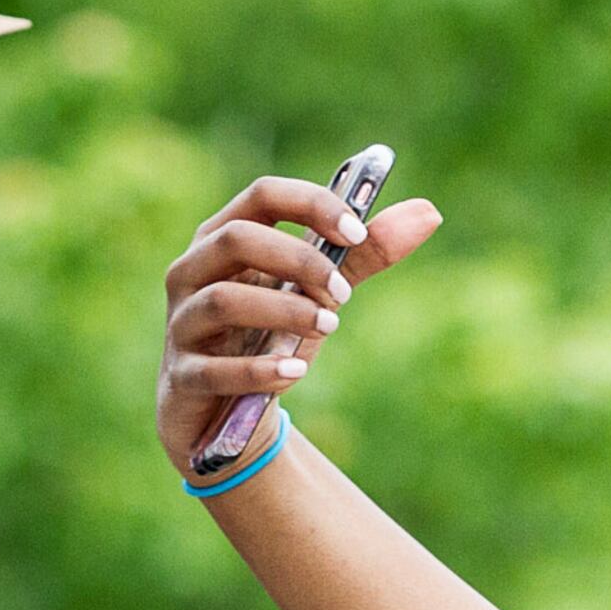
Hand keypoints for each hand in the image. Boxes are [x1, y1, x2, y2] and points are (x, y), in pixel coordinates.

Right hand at [155, 173, 440, 470]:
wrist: (227, 413)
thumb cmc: (271, 336)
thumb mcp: (319, 293)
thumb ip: (365, 256)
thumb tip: (427, 212)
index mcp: (226, 235)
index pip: (263, 195)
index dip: (312, 205)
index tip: (357, 234)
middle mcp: (194, 271)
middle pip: (238, 239)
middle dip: (300, 261)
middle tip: (344, 294)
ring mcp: (182, 322)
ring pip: (223, 299)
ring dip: (285, 312)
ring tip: (328, 327)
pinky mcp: (183, 376)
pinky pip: (215, 369)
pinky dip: (260, 370)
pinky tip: (296, 373)